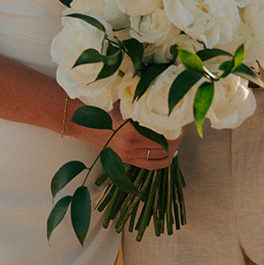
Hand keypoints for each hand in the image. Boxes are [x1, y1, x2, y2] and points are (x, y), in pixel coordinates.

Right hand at [65, 99, 179, 170]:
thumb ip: (143, 105)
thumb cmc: (102, 106)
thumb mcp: (124, 102)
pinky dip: (161, 161)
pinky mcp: (124, 161)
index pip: (163, 134)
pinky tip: (168, 154)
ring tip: (177, 141)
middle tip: (183, 129)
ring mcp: (127, 156)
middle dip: (177, 139)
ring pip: (158, 159)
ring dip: (171, 150)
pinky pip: (148, 165)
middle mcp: (130, 147)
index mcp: (132, 131)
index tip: (183, 121)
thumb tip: (165, 99)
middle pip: (164, 147)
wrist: (80, 120)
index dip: (177, 129)